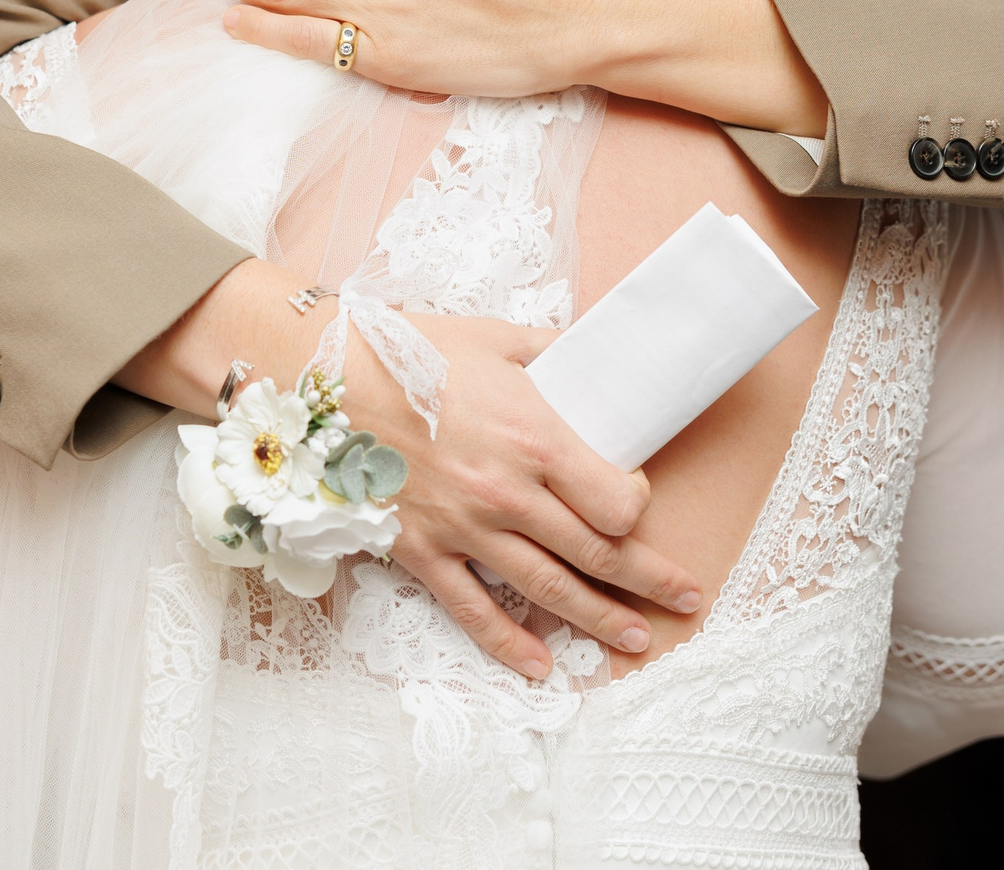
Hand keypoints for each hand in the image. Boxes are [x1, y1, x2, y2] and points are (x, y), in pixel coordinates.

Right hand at [119, 259, 701, 681]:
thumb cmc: (407, 349)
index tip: (637, 500)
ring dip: (598, 618)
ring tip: (634, 639)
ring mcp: (465, 529)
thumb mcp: (491, 338)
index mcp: (535, 437)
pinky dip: (508, 643)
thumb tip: (586, 352)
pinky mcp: (423, 551)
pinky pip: (473, 609)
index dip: (637, 505)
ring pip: (548, 589)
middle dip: (650, 580)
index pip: (616, 500)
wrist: (317, 375)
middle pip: (598, 553)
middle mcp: (509, 493)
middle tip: (686, 598)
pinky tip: (541, 666)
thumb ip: (548, 352)